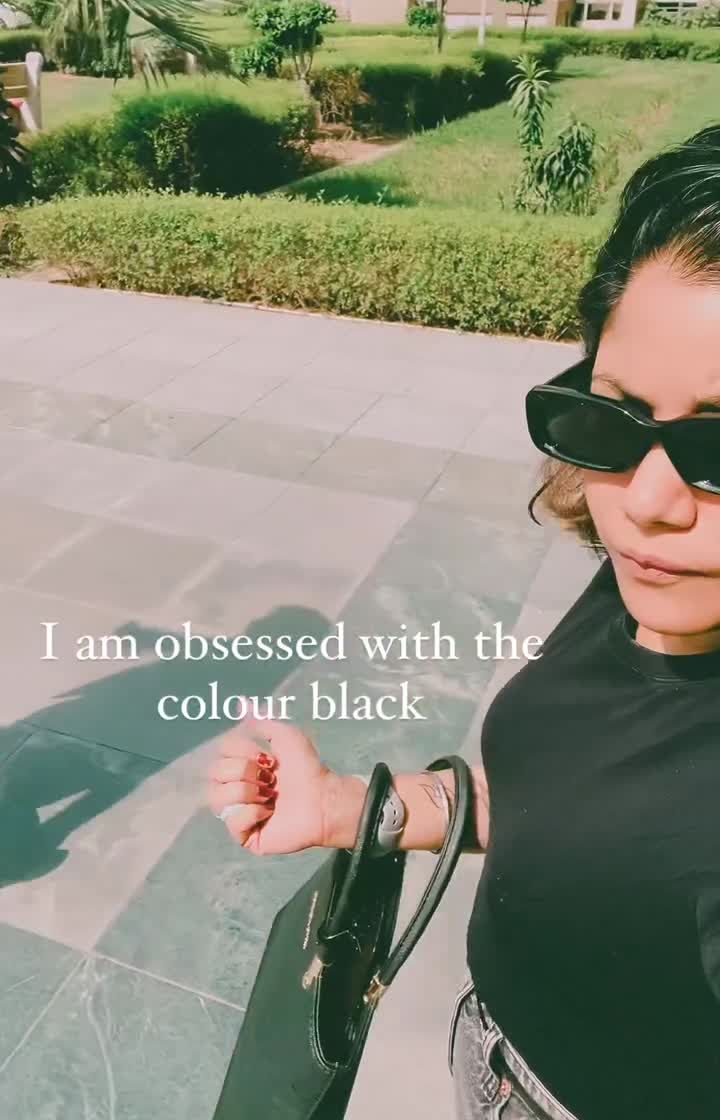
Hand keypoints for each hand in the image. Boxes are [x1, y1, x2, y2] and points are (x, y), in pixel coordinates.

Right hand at [206, 707, 335, 855]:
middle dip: (244, 771)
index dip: (240, 751)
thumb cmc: (308, 768)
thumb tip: (243, 704)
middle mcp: (237, 789)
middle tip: (270, 777)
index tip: (266, 757)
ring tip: (270, 795)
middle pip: (214, 773)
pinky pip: (231, 822)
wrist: (323, 797)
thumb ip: (262, 722)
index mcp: (244, 767)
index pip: (220, 753)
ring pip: (217, 798)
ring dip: (247, 791)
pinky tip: (269, 812)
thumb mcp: (286, 736)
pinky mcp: (246, 836)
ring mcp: (239, 813)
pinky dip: (252, 813)